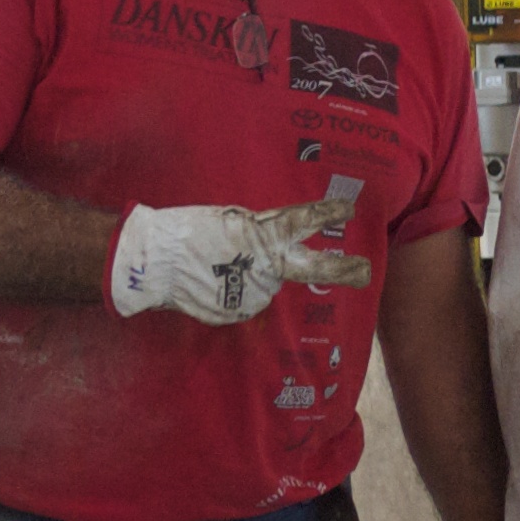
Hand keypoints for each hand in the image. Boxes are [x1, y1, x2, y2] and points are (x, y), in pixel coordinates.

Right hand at [109, 198, 373, 323]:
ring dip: (251, 277)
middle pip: (311, 267)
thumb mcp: (231, 223)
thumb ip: (260, 236)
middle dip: (341, 269)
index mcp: (261, 234)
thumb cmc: (188, 233)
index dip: (326, 213)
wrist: (154, 264)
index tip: (349, 209)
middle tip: (365, 272)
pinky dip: (232, 292)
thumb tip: (272, 248)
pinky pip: (244, 300)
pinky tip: (209, 282)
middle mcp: (265, 265)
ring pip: (265, 284)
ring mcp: (253, 292)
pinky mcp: (238, 311)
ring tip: (216, 266)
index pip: (302, 221)